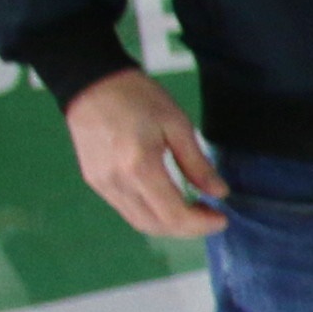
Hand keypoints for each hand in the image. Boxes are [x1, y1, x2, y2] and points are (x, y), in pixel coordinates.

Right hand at [64, 67, 228, 237]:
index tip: (222, 218)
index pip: (174, 215)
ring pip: (140, 222)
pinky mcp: (95, 182)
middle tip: (211, 215)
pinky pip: (127, 210)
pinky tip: (168, 201)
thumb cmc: (138, 97)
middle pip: (156, 226)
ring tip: (194, 210)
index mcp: (139, 167)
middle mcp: (117, 183)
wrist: (90, 83)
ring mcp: (102, 185)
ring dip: (169, 225)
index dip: (201, 224)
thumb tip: (219, 193)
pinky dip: (151, 214)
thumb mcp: (177, 124)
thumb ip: (197, 163)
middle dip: (188, 228)